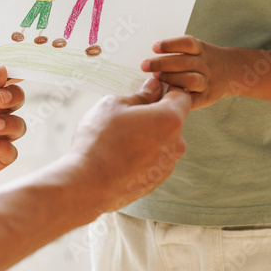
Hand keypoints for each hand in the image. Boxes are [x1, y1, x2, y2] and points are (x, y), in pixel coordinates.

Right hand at [67, 78, 189, 211]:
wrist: (88, 183)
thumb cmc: (100, 139)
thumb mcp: (115, 105)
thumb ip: (141, 95)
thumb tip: (153, 87)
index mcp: (170, 120)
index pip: (182, 96)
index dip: (168, 87)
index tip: (151, 86)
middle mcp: (176, 144)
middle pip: (173, 120)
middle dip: (155, 112)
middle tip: (128, 112)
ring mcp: (167, 166)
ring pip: (163, 141)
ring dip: (148, 134)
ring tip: (120, 136)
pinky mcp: (155, 182)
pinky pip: (154, 159)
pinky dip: (142, 153)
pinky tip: (120, 153)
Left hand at [141, 36, 239, 109]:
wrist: (232, 72)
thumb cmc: (202, 60)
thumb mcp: (196, 49)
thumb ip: (178, 52)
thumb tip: (148, 57)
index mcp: (201, 50)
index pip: (187, 44)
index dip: (170, 45)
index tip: (154, 47)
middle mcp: (205, 64)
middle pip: (184, 62)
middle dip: (162, 63)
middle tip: (145, 65)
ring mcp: (207, 81)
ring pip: (191, 80)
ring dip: (171, 79)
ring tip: (156, 78)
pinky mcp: (207, 97)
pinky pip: (193, 99)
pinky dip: (180, 98)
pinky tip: (167, 95)